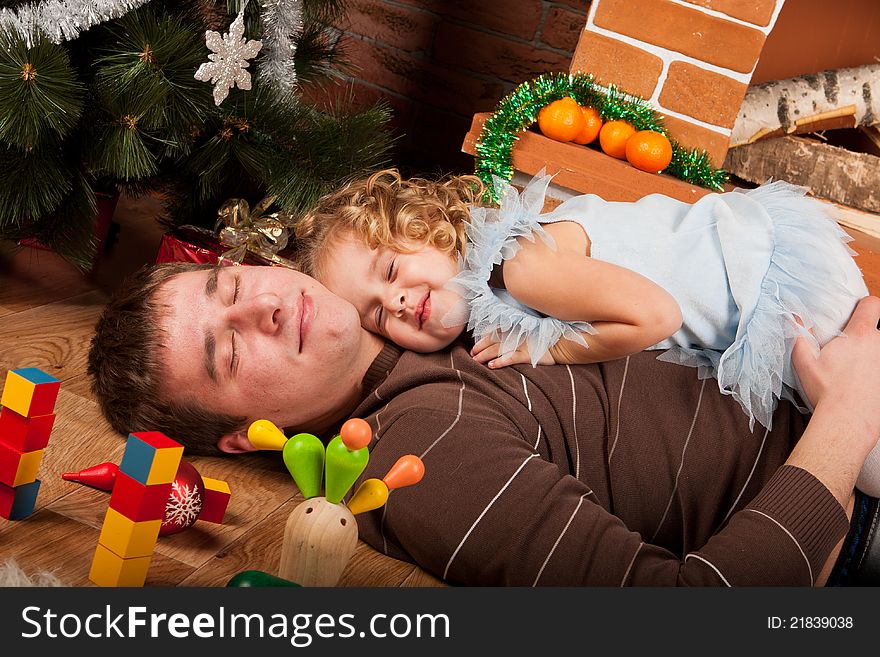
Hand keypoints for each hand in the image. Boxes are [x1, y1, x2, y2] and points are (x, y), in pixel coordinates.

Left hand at [471, 334, 554, 368]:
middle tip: (471, 355)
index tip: (474, 347)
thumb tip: (497, 334)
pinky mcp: (528, 354)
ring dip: (485, 355)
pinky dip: (500, 361)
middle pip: (492, 341)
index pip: (493, 332)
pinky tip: (491, 366)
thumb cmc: (544, 336)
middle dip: (480, 348)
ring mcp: (521, 344)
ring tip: (475, 361)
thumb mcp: (529, 329)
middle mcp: (516, 334)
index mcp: (515, 327)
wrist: (562, 342)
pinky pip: (511, 357)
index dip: (482, 340)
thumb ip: (514, 330)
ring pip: (498, 349)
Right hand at [792, 295, 879, 436]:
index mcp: (860, 335)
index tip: (858, 312)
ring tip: (859, 369)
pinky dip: (875, 373)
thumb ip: (799, 335)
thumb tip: (794, 317)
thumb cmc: (827, 392)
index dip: (865, 305)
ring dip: (872, 355)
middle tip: (852, 347)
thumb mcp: (804, 361)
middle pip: (879, 328)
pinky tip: (865, 384)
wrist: (848, 421)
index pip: (873, 304)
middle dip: (867, 335)